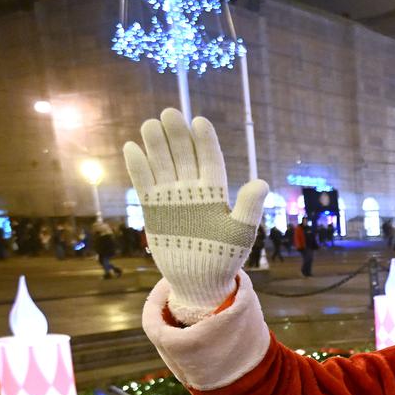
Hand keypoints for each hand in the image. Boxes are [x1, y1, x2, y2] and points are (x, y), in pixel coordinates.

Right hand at [124, 108, 267, 323]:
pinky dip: (138, 168)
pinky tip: (132, 148)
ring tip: (150, 125)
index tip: (199, 122)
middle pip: (184, 157)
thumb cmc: (224, 258)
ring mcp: (172, 199)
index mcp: (215, 193)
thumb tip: (262, 182)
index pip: (210, 160)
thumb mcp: (240, 233)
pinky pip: (144, 184)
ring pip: (163, 166)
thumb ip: (249, 208)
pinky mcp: (154, 210)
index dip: (205, 142)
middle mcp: (193, 191)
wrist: (199, 281)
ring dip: (156, 146)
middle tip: (170, 113)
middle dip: (177, 136)